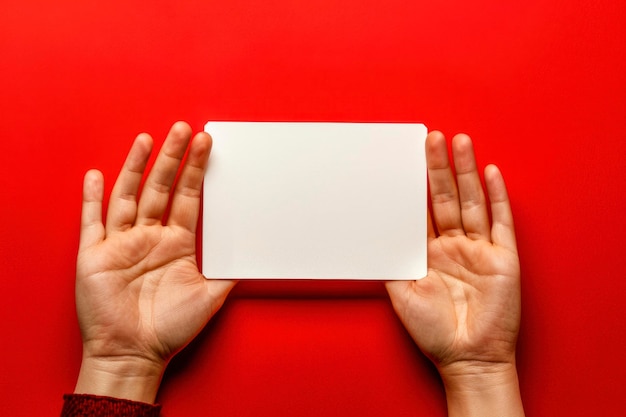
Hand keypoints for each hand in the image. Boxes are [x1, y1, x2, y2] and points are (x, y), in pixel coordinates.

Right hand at [74, 122, 235, 402]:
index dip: (196, 171)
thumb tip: (257, 253)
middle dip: (172, 159)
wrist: (135, 354)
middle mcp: (150, 237)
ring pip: (129, 196)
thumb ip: (230, 271)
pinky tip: (96, 175)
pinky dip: (91, 198)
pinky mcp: (95, 256)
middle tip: (183, 130)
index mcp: (177, 243)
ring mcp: (122, 244)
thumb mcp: (211, 295)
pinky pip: (91, 222)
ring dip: (136, 168)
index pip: (188, 198)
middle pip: (161, 188)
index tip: (206, 145)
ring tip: (148, 140)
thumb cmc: (171, 328)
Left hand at [386, 131, 523, 415]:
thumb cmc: (432, 330)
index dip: (414, 185)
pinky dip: (497, 197)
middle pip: (446, 198)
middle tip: (430, 138)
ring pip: (472, 202)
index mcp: (429, 252)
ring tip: (458, 142)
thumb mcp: (400, 291)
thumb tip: (371, 229)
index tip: (404, 159)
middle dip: (438, 168)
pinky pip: (501, 222)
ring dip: (465, 172)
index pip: (421, 209)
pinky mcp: (504, 258)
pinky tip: (490, 173)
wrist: (467, 358)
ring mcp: (480, 249)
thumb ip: (391, 259)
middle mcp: (454, 246)